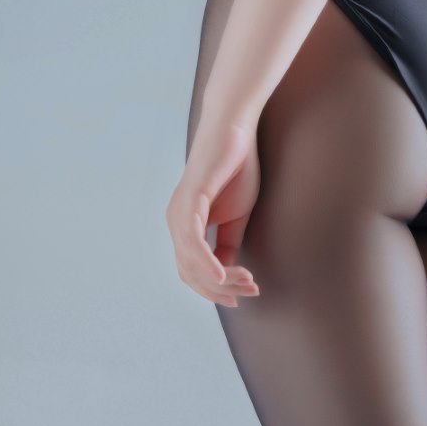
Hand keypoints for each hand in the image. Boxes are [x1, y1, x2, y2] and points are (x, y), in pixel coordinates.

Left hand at [166, 117, 262, 307]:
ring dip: (220, 279)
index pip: (192, 272)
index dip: (215, 290)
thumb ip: (227, 243)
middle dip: (220, 289)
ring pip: (190, 263)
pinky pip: (192, 241)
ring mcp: (179, 212)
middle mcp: (175, 222)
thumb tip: (224, 272)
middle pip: (190, 274)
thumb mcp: (235, 216)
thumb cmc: (236, 168)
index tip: (243, 296)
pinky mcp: (189, 201)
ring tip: (247, 281)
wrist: (236, 130)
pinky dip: (206, 263)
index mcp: (184, 226)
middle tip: (251, 289)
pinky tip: (223, 273)